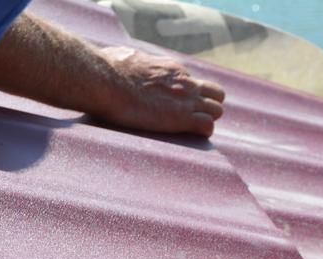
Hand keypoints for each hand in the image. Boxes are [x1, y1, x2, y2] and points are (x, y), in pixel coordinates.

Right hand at [96, 47, 225, 136]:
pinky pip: (208, 126)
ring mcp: (187, 99)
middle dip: (208, 107)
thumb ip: (132, 61)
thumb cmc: (107, 68)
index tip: (177, 106)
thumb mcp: (125, 56)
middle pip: (216, 94)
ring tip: (189, 130)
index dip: (190, 97)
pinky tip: (190, 137)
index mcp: (172, 69)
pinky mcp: (183, 117)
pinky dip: (202, 133)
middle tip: (192, 119)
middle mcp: (185, 82)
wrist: (106, 80)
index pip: (194, 83)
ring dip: (207, 121)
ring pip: (216, 111)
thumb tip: (119, 59)